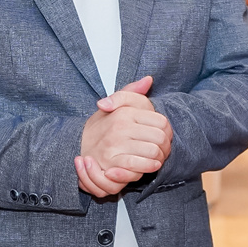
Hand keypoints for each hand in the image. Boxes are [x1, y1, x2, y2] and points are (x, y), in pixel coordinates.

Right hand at [76, 75, 172, 197]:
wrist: (79, 143)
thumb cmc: (103, 125)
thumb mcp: (117, 104)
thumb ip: (133, 92)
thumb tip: (149, 79)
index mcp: (125, 111)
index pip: (162, 122)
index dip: (168, 132)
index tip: (165, 137)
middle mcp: (121, 126)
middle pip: (160, 138)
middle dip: (166, 147)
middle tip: (164, 151)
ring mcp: (115, 144)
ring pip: (152, 152)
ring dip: (159, 158)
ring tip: (157, 159)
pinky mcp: (112, 161)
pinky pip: (138, 165)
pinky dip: (149, 167)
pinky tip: (151, 166)